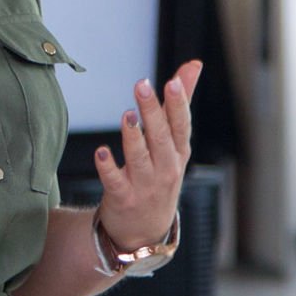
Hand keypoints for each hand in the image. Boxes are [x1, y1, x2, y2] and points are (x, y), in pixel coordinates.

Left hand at [93, 60, 200, 251]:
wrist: (145, 230)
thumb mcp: (175, 143)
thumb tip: (194, 64)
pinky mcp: (123, 198)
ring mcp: (145, 185)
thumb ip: (181, 102)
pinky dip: (108, 167)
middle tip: (142, 85)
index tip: (173, 81)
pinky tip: (101, 152)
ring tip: (127, 115)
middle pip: (161, 138)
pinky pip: (115, 181)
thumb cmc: (160, 175)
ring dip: (133, 137)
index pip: (181, 125)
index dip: (179, 104)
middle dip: (153, 112)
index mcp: (178, 151)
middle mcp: (166, 168)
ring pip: (139, 158)